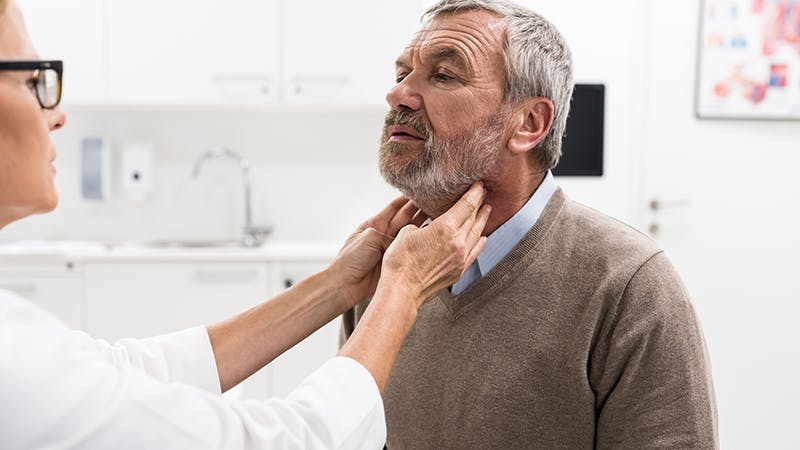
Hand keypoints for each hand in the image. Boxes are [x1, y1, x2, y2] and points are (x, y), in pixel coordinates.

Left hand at [329, 196, 427, 306]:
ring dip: (422, 223)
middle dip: (419, 209)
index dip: (406, 199)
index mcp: (374, 224)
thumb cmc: (351, 260)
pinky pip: (411, 248)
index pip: (394, 208)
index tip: (420, 192)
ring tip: (437, 214)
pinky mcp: (396, 261)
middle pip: (405, 218)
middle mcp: (384, 234)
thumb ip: (389, 234)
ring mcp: (391, 247)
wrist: (346, 284)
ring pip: (410, 232)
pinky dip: (421, 241)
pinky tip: (431, 234)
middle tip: (434, 201)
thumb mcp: (369, 237)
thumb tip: (405, 238)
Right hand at [377, 182, 490, 309]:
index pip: (465, 205)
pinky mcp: (459, 270)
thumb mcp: (406, 233)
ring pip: (476, 234)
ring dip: (482, 221)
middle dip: (479, 204)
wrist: (402, 290)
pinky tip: (483, 237)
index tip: (479, 184)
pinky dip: (480, 242)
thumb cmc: (399, 262)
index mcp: (444, 228)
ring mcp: (460, 257)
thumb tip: (427, 227)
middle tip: (483, 194)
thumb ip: (422, 225)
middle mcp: (457, 242)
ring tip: (487, 211)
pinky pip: (474, 252)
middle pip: (473, 218)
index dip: (474, 193)